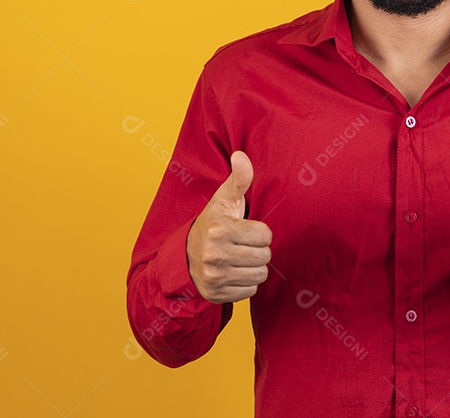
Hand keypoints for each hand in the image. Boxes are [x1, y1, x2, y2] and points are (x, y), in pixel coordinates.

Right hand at [187, 150, 271, 302]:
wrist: (185, 256)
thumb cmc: (213, 223)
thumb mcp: (224, 200)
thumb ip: (238, 179)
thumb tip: (240, 155)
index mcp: (219, 229)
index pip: (265, 234)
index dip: (259, 231)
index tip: (245, 229)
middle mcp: (214, 255)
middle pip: (265, 256)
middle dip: (258, 250)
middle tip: (243, 244)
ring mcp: (214, 277)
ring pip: (260, 275)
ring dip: (254, 267)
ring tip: (240, 258)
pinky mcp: (216, 294)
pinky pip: (250, 291)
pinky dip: (245, 283)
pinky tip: (233, 272)